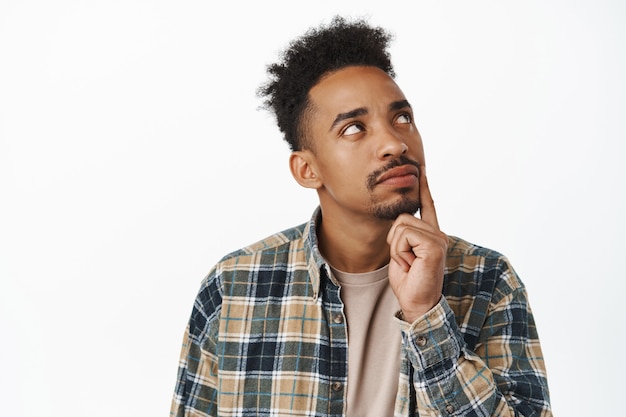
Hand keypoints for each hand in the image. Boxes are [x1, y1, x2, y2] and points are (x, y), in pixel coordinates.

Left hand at [387, 165, 447, 321]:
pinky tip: (412, 264)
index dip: (424, 187)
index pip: (428, 205)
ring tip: (409, 263)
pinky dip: (400, 251)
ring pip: (401, 226)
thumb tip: (398, 222)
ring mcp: (438, 239)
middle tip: (406, 261)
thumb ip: (403, 235)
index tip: (422, 169)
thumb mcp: (402, 253)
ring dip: (397, 248)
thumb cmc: (409, 282)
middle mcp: (438, 234)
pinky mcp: (434, 245)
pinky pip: (404, 236)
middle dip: (395, 241)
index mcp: (431, 234)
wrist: (417, 303)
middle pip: (402, 218)